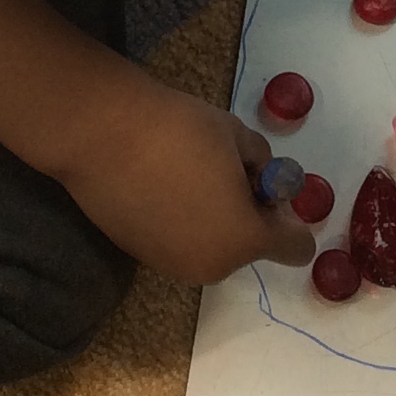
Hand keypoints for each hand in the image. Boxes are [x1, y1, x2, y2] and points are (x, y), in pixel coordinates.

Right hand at [54, 90, 316, 282]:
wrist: (100, 134)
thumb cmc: (179, 130)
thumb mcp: (238, 135)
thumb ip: (264, 164)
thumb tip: (263, 180)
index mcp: (245, 239)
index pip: (296, 248)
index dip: (289, 216)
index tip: (265, 185)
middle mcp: (212, 266)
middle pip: (249, 247)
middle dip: (247, 215)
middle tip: (224, 170)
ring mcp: (172, 265)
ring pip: (214, 247)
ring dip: (213, 220)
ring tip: (187, 175)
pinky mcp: (140, 256)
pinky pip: (180, 244)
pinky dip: (180, 223)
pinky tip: (159, 186)